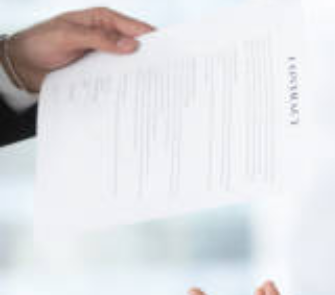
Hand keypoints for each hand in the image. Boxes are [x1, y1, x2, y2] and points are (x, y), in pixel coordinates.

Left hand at [6, 8, 153, 91]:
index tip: (168, 54)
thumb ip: (99, 39)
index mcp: (103, 20)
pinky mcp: (100, 71)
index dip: (154, 40)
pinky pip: (117, 77)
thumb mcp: (68, 36)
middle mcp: (107, 36)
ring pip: (129, 64)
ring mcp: (105, 55)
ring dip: (138, 75)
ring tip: (151, 87)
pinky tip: (132, 92)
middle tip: (163, 74)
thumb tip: (130, 44)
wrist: (23, 64)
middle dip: (150, 60)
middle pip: (137, 48)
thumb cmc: (39, 42)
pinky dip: (125, 84)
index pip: (136, 28)